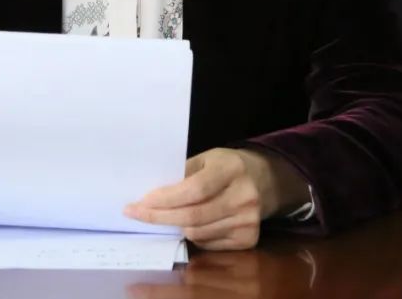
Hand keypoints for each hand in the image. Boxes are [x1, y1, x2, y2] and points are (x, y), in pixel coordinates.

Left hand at [124, 148, 307, 249]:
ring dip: (175, 226)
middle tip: (136, 214)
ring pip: (197, 233)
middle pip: (193, 216)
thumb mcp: (207, 158)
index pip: (194, 189)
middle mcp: (243, 196)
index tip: (140, 202)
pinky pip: (208, 244)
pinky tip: (190, 224)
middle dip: (159, 217)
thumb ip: (182, 173)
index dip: (165, 198)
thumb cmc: (227, 166)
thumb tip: (150, 192)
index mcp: (231, 169)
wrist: (265, 180)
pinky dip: (193, 235)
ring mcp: (248, 221)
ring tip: (165, 216)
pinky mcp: (248, 239)